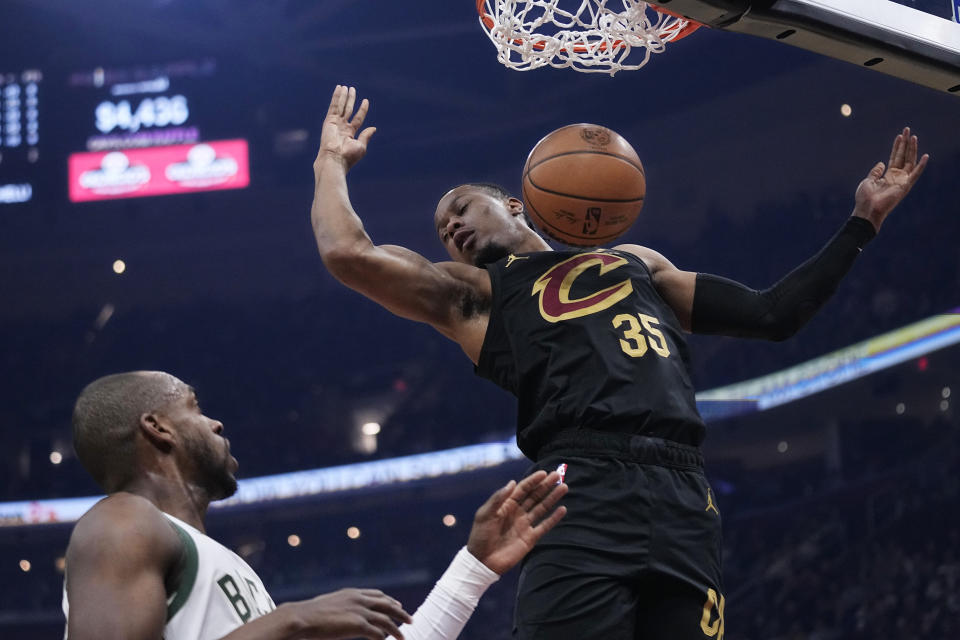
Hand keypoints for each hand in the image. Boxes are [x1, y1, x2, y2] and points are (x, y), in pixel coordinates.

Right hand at [291, 588, 411, 639]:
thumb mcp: (329, 605)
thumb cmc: (310, 615)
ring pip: (386, 620)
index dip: (389, 600)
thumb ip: (342, 607)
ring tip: (404, 636)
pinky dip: (384, 637)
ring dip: (396, 629)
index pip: (377, 595)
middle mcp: (359, 599)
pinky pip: (377, 633)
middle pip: (387, 604)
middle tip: (410, 619)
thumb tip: (345, 615)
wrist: (302, 617)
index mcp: (352, 593)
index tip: (398, 605)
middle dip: (400, 612)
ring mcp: (359, 611)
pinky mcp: (358, 624)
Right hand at [315, 85, 375, 175]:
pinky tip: (339, 88)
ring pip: (341, 106)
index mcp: (350, 133)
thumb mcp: (361, 146)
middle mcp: (342, 127)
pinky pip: (334, 106)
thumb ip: (366, 136)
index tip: (366, 101)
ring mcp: (335, 123)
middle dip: (350, 100)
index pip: (358, 118)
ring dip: (343, 96)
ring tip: (346, 87)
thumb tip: (374, 128)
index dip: (362, 109)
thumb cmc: (348, 156)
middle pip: (348, 110)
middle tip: (352, 89)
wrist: (335, 159)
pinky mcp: (329, 120)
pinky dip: (336, 97)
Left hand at [466, 470, 567, 574]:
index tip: (544, 473)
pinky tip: (562, 509)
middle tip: (557, 475)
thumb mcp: (485, 514)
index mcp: (506, 505)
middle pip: (534, 496)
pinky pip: (544, 526)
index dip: (533, 480)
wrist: (482, 561)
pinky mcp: (530, 538)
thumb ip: (498, 498)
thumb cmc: (480, 536)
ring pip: (542, 508)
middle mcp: (517, 512)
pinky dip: (554, 518)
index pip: (522, 489)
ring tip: (563, 487)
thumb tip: (513, 482)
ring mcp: (524, 525)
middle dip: (546, 485)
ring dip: (552, 498)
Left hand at [853, 126, 928, 230]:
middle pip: (903, 157)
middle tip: (907, 130)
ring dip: (912, 149)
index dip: (897, 147)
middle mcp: (896, 177)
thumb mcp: (868, 181)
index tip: (899, 136)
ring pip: (910, 161)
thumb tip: (881, 163)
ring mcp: (902, 181)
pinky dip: (921, 166)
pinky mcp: (905, 186)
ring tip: (913, 137)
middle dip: (905, 143)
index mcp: (887, 176)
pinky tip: (926, 156)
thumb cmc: (865, 198)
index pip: (894, 158)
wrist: (866, 210)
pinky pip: (915, 174)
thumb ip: (875, 172)